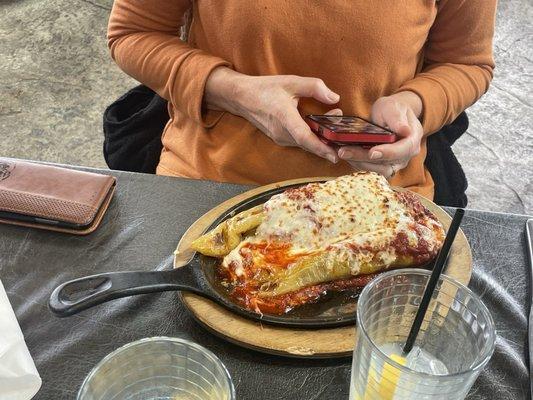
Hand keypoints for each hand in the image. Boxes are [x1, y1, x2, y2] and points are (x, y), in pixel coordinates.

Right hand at [204, 67, 339, 162]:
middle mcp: (281, 132)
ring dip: (320, 139)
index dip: (320, 147)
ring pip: (304, 143)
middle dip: (327, 141)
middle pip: (308, 143)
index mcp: (284, 116)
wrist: (242, 97)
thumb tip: (334, 97)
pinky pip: (298, 142)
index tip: (334, 155)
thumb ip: (314, 87)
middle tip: (343, 133)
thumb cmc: (266, 88)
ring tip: (334, 128)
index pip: (304, 137)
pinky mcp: (279, 138)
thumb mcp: (291, 81)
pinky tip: (321, 131)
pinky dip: (311, 139)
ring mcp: (279, 137)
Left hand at [337, 91, 423, 177]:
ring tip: (342, 152)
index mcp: (412, 140)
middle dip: (364, 158)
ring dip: (358, 163)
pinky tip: (345, 155)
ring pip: (376, 170)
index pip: (402, 151)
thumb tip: (405, 131)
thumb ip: (397, 118)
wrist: (391, 116)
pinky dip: (357, 163)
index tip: (372, 152)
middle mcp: (404, 156)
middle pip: (386, 164)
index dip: (387, 153)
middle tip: (344, 151)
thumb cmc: (392, 110)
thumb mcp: (393, 107)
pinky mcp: (382, 167)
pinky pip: (370, 169)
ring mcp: (394, 164)